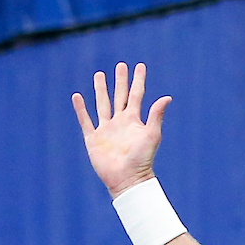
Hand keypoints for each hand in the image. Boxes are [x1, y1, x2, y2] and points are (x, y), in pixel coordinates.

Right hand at [72, 63, 171, 197]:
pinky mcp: (94, 139)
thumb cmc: (142, 159)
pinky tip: (77, 97)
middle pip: (119, 96)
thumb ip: (156, 115)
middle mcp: (120, 122)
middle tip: (120, 65)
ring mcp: (106, 130)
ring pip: (103, 105)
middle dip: (120, 81)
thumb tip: (167, 97)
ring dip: (100, 90)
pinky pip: (86, 121)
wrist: (127, 179)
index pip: (136, 95)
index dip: (138, 80)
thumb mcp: (151, 134)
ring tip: (99, 75)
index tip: (139, 66)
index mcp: (133, 120)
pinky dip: (81, 109)